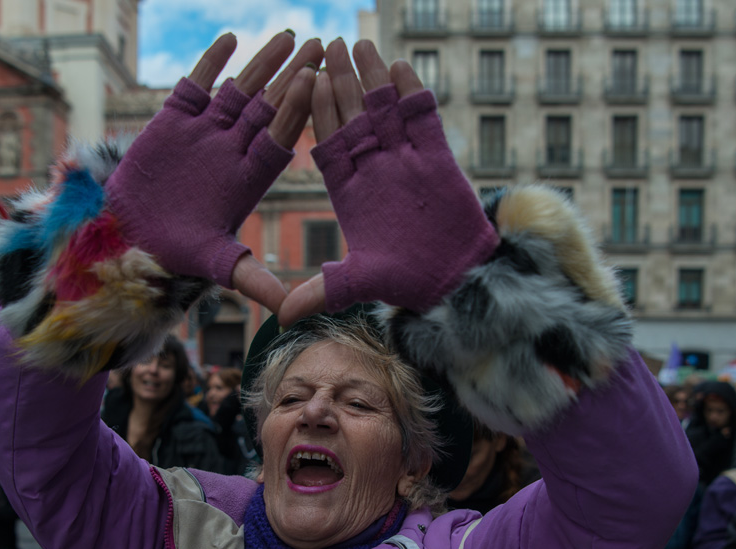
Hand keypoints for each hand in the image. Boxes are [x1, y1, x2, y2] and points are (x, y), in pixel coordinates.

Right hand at [106, 32, 320, 317]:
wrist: (128, 232)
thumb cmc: (174, 250)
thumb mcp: (217, 265)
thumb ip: (253, 279)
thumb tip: (289, 308)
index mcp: (250, 176)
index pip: (280, 137)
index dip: (296, 111)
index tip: (317, 83)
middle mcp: (234, 148)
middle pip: (271, 105)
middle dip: (295, 75)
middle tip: (324, 44)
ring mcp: (208, 129)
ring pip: (241, 89)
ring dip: (263, 62)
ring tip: (289, 34)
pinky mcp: (177, 116)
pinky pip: (199, 83)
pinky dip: (212, 62)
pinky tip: (231, 38)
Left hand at [279, 39, 499, 325]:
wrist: (456, 280)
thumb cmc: (407, 281)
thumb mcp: (358, 284)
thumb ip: (321, 292)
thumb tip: (279, 318)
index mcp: (349, 192)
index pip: (327, 143)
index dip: (317, 114)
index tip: (303, 84)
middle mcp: (374, 171)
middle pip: (353, 117)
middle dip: (340, 82)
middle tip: (325, 46)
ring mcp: (406, 161)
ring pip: (385, 111)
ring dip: (372, 79)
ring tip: (359, 44)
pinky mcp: (439, 158)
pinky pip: (423, 120)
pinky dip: (412, 95)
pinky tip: (399, 67)